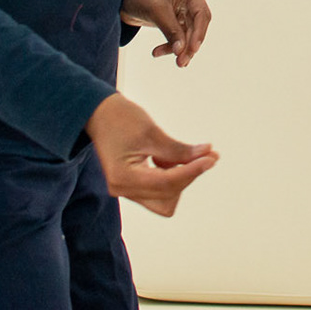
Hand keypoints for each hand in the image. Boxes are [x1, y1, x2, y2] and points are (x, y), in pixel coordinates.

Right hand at [86, 92, 218, 216]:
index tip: (211, 158)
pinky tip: (169, 156)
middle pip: (168, 195)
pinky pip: (159, 188)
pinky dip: (171, 174)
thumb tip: (207, 155)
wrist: (99, 114)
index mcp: (123, 178)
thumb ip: (178, 150)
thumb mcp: (151, 132)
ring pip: (165, 196)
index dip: (192, 171)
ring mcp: (126, 189)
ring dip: (180, 177)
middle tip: (206, 154)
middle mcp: (123, 189)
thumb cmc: (119, 119)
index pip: (167, 183)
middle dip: (188, 175)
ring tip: (182, 153)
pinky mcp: (132, 184)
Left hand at [121, 0, 211, 66]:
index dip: (199, 33)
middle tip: (182, 62)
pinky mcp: (176, 21)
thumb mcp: (156, 11)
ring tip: (176, 62)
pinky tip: (158, 52)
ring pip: (188, 35)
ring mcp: (184, 11)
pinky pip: (178, 37)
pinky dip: (170, 46)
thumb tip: (181, 51)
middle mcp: (190, 0)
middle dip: (189, 45)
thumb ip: (171, 30)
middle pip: (196, 26)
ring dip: (180, 49)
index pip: (201, 14)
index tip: (192, 50)